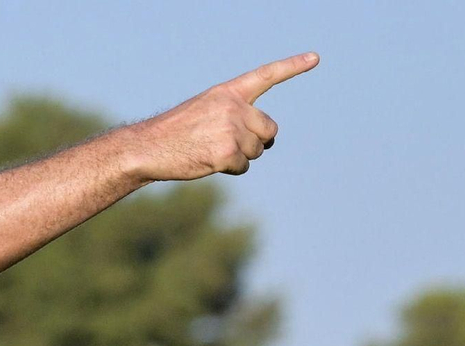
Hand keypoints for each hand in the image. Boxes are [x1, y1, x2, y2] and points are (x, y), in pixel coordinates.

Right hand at [124, 52, 318, 181]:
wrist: (148, 147)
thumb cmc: (175, 132)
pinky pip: (243, 166)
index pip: (266, 75)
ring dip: (239, 156)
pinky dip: (230, 169)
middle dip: (257, 140)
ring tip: (210, 151)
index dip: (292, 66)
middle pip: (268, 128)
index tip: (315, 57)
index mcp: (227, 92)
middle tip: (230, 144)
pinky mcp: (226, 153)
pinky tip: (208, 162)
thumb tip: (267, 142)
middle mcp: (233, 107)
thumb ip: (236, 116)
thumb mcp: (205, 111)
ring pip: (256, 150)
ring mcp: (231, 129)